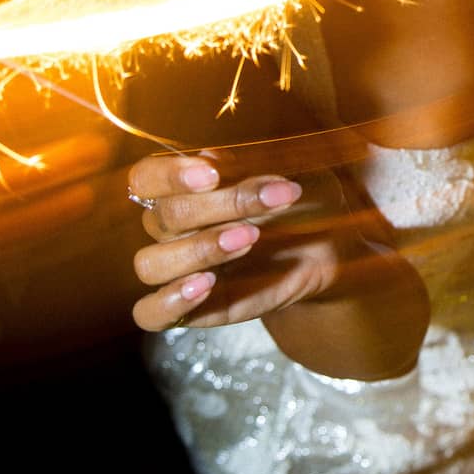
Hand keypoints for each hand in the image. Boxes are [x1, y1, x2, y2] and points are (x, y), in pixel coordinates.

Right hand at [128, 151, 424, 357]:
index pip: (147, 177)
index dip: (170, 175)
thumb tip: (211, 160)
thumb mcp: (285, 176)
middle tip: (270, 200)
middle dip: (217, 206)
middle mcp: (170, 228)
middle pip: (165, 216)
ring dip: (198, 250)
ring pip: (151, 263)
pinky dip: (170, 301)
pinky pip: (151, 313)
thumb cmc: (300, 204)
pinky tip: (206, 284)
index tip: (212, 173)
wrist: (326, 251)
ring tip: (247, 240)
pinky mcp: (190, 308)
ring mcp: (177, 270)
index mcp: (182, 188)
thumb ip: (249, 168)